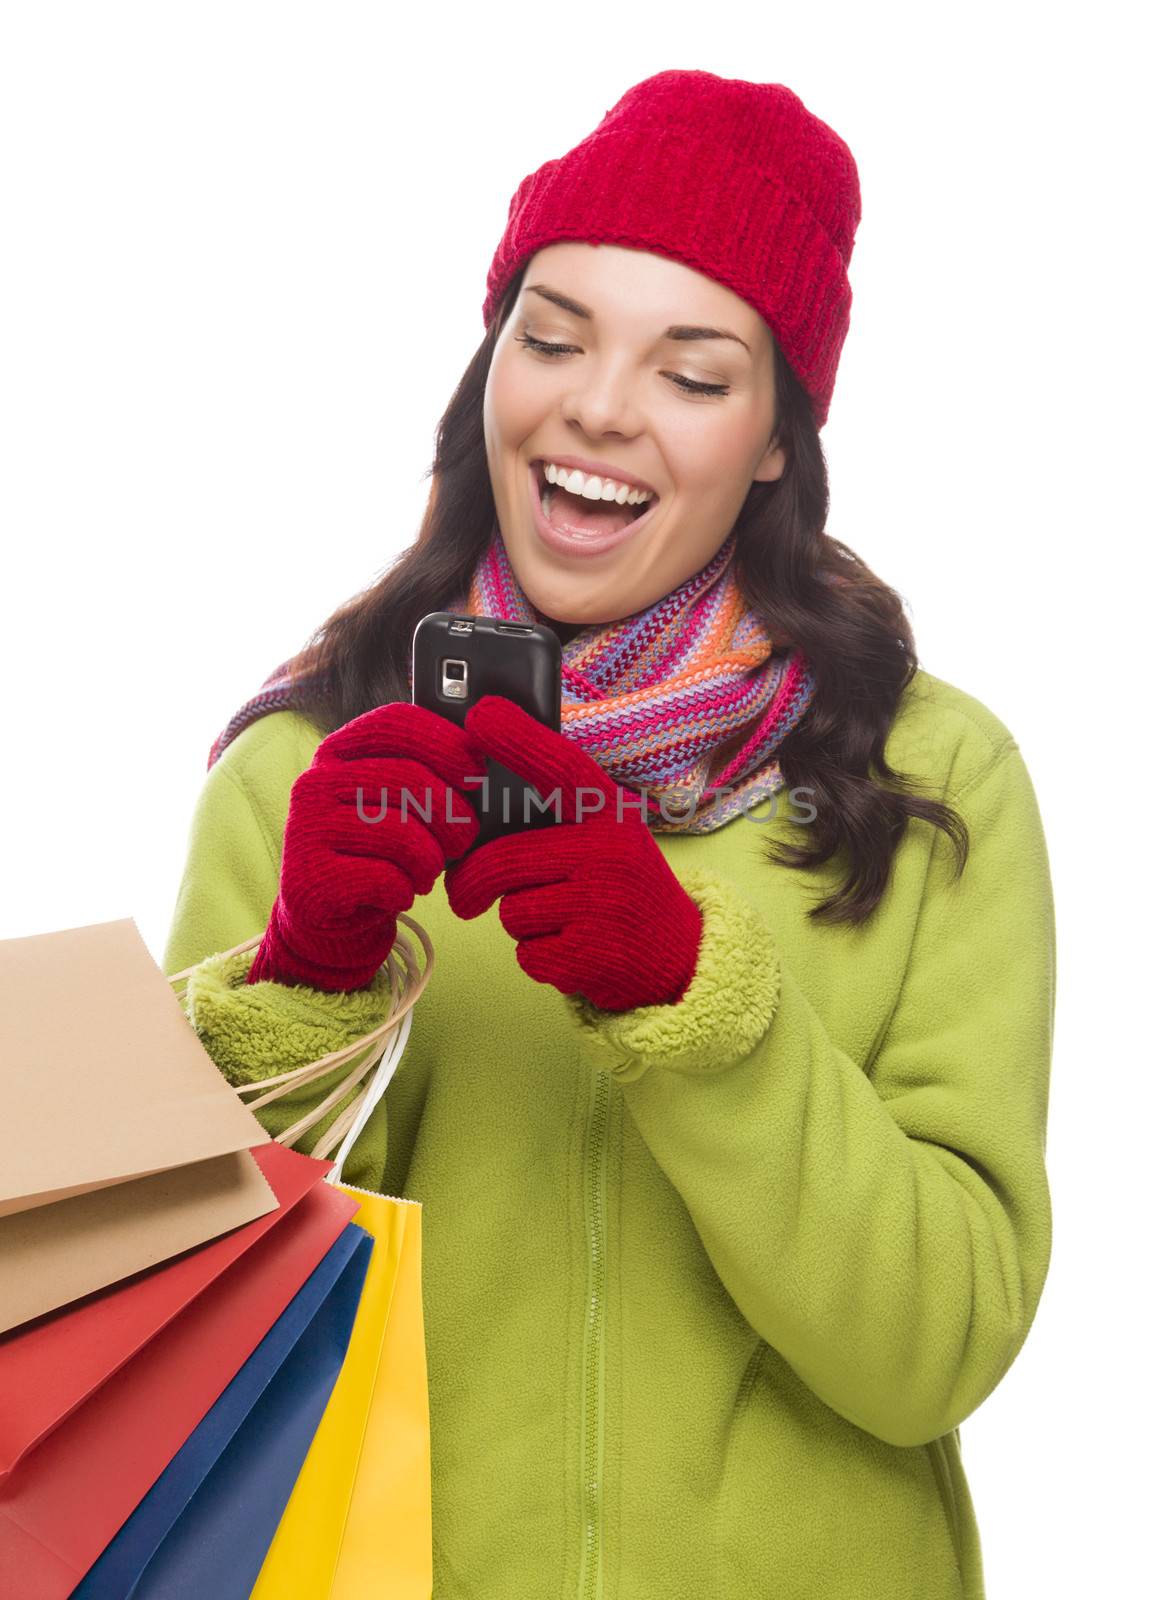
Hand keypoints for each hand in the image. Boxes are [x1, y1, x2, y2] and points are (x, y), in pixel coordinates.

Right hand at [249, 701, 486, 990]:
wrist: (330, 916)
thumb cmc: (378, 851)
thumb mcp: (398, 804)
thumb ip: (427, 775)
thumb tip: (482, 759)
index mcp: (338, 751)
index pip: (395, 723)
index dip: (445, 742)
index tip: (476, 772)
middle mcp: (315, 782)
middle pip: (408, 779)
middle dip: (452, 816)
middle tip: (463, 841)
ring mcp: (306, 828)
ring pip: (401, 835)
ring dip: (430, 861)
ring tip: (425, 872)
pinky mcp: (309, 877)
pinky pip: (385, 879)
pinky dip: (405, 891)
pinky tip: (399, 894)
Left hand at [443, 695, 702, 1011]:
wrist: (680, 958)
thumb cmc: (622, 889)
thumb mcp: (608, 840)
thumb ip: (558, 822)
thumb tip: (477, 813)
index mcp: (612, 814)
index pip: (561, 768)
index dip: (519, 739)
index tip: (480, 715)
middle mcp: (610, 851)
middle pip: (504, 860)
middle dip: (472, 883)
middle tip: (464, 897)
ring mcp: (602, 905)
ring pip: (513, 910)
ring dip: (521, 922)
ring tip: (561, 921)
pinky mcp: (591, 954)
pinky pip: (527, 953)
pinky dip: (537, 957)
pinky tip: (571, 950)